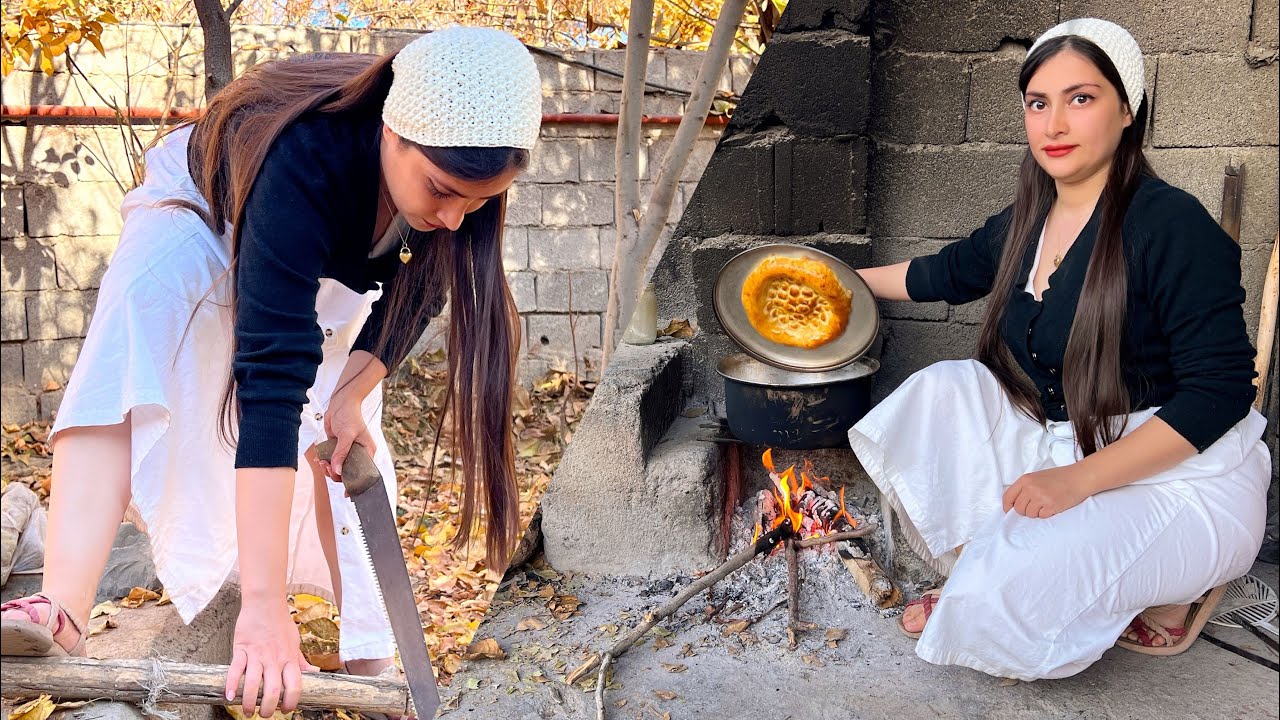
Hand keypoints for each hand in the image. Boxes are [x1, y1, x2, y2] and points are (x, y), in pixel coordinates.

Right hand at [225, 597, 317, 716]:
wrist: (265, 602)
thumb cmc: (281, 622)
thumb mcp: (295, 642)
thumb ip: (301, 661)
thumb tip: (315, 672)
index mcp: (289, 658)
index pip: (294, 686)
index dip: (291, 702)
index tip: (286, 710)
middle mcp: (274, 659)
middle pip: (272, 690)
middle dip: (268, 708)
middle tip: (264, 714)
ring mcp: (257, 654)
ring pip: (253, 684)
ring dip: (249, 702)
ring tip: (247, 711)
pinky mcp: (242, 649)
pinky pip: (236, 669)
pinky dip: (232, 684)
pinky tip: (230, 696)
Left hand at [319, 388, 376, 481]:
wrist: (340, 403)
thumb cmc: (350, 416)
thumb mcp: (347, 434)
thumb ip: (341, 452)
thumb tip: (337, 470)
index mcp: (367, 452)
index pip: (363, 473)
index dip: (356, 484)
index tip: (348, 493)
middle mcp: (358, 454)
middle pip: (348, 473)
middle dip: (337, 474)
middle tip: (327, 468)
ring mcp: (347, 452)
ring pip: (338, 468)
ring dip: (328, 469)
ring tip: (321, 463)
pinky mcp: (337, 448)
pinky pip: (331, 461)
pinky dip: (324, 462)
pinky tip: (318, 459)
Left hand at [1001, 465, 1092, 518]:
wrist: (1079, 478)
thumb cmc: (1059, 477)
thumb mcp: (1037, 477)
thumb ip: (1025, 487)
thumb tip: (1014, 503)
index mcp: (1025, 480)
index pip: (1008, 497)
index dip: (1007, 507)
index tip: (1009, 512)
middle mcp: (1031, 488)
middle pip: (1018, 509)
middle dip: (1025, 511)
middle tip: (1035, 506)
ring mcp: (1041, 497)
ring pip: (1030, 514)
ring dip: (1036, 513)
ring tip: (1045, 504)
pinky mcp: (1051, 506)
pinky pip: (1042, 516)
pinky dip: (1046, 514)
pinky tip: (1053, 506)